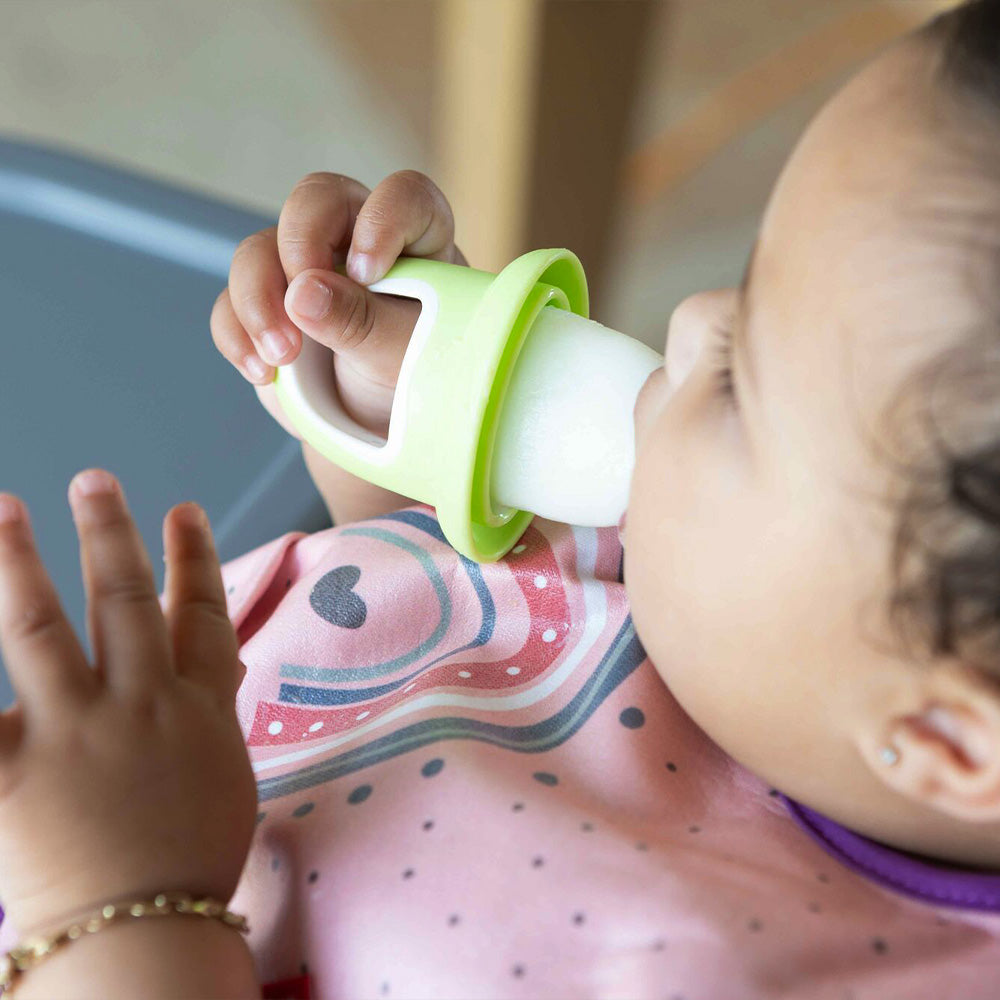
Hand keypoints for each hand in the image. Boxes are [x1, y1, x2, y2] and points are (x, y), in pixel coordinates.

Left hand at [0, 471, 256, 938]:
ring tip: (3, 509)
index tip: (185, 510)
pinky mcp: (11, 773)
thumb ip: (211, 711)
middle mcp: (140, 703)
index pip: (202, 615)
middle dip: (110, 534)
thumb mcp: (223, 773)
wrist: (145, 931)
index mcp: (196, 708)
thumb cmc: (191, 858)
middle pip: (125, 600)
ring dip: (20, 561)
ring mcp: (74, 732)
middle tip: (93, 480)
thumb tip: (218, 666)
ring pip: (41, 627)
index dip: (195, 558)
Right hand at [210, 169, 468, 439]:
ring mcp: (304, 270)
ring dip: (259, 300)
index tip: (368, 274)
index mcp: (415, 239)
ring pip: (259, 249)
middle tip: (302, 305)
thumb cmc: (415, 378)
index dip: (382, 220)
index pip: (402, 196)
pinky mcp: (268, 308)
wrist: (384, 426)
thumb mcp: (404, 356)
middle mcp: (356, 238)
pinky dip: (238, 335)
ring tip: (283, 358)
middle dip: (298, 248)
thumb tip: (303, 292)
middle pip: (314, 201)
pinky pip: (230, 302)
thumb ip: (364, 322)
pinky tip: (261, 372)